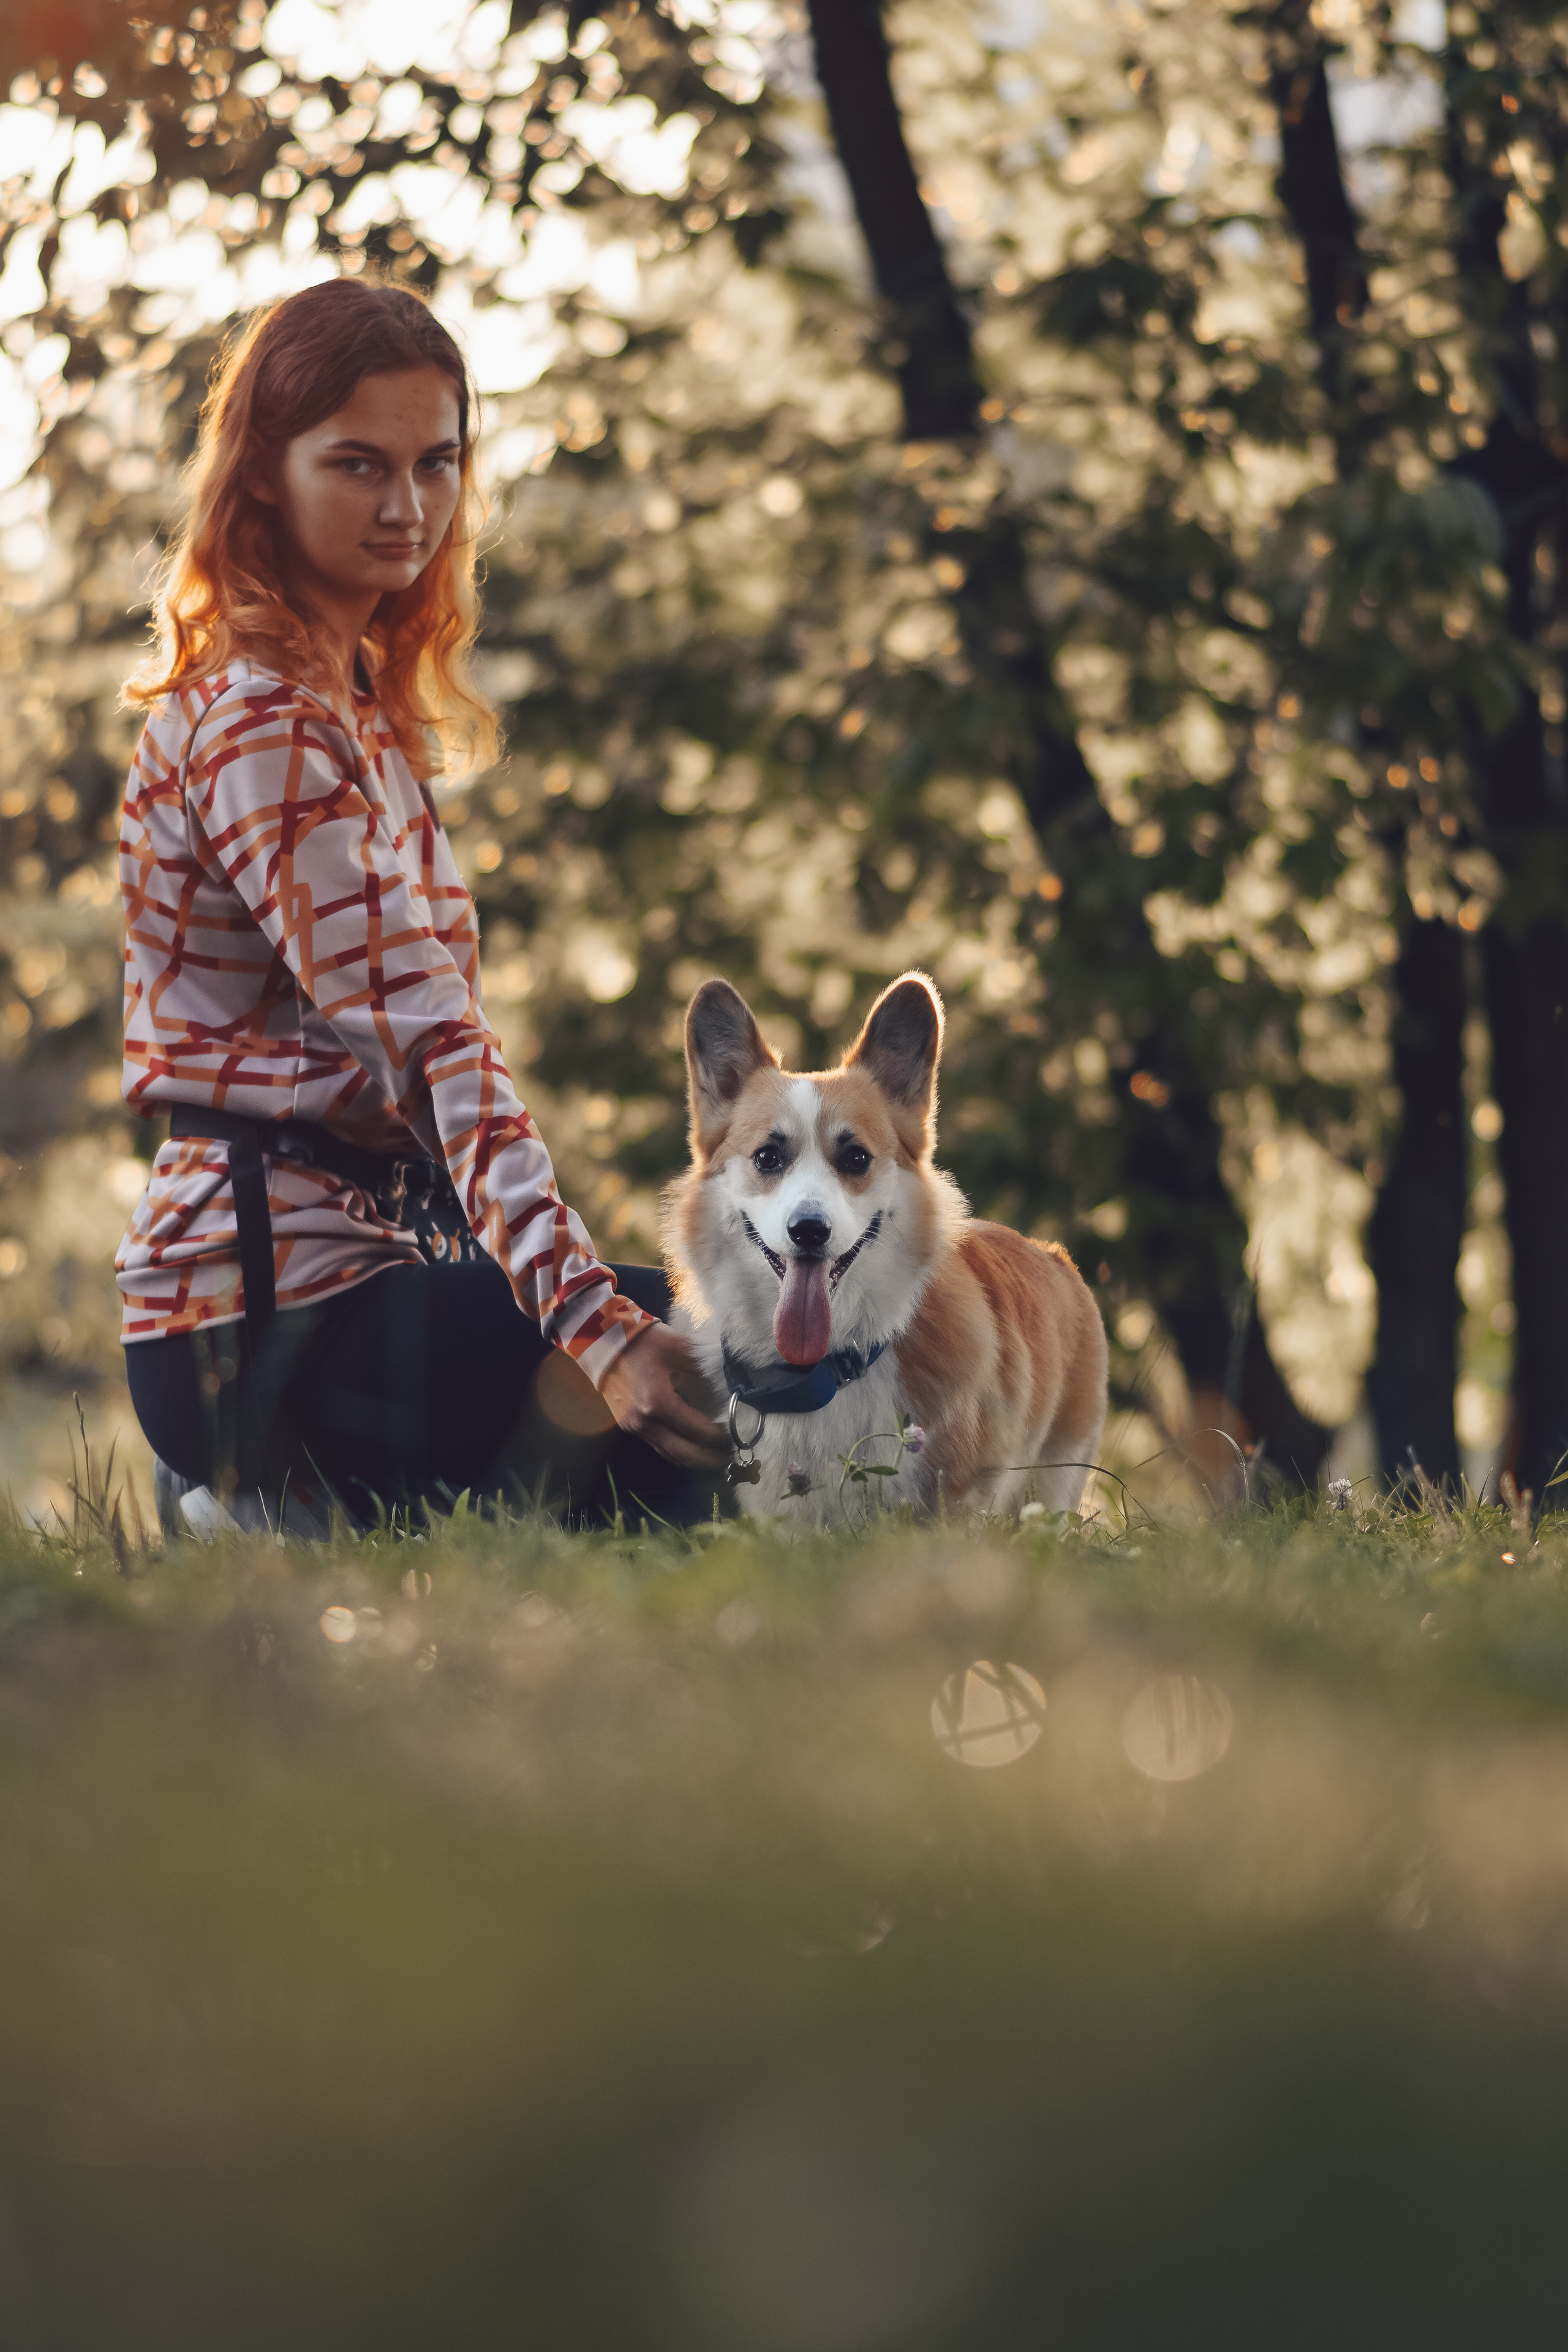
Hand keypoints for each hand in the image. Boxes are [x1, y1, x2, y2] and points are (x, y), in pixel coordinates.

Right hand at [599, 1323, 728, 1471]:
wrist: (601, 1341)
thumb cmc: (643, 1341)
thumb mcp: (681, 1348)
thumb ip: (707, 1370)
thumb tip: (732, 1389)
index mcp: (658, 1402)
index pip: (697, 1431)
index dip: (720, 1437)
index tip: (737, 1434)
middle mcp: (644, 1421)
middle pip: (685, 1453)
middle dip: (711, 1459)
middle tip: (732, 1456)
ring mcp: (633, 1427)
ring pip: (670, 1455)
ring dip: (695, 1460)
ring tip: (717, 1458)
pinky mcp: (628, 1426)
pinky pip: (658, 1447)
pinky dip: (678, 1452)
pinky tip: (693, 1449)